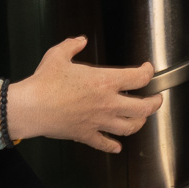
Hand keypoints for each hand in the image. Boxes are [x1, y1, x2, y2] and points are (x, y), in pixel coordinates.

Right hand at [6, 36, 162, 153]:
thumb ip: (72, 45)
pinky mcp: (86, 135)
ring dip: (139, 123)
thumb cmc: (45, 82)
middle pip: (142, 107)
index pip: (138, 78)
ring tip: (141, 119)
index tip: (147, 69)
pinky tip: (117, 146)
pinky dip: (113, 146)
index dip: (148, 72)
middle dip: (154, 103)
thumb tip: (79, 40)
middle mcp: (107, 103)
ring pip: (129, 127)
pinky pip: (105, 144)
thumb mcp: (58, 55)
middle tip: (156, 99)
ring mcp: (99, 121)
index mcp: (104, 81)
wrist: (31, 107)